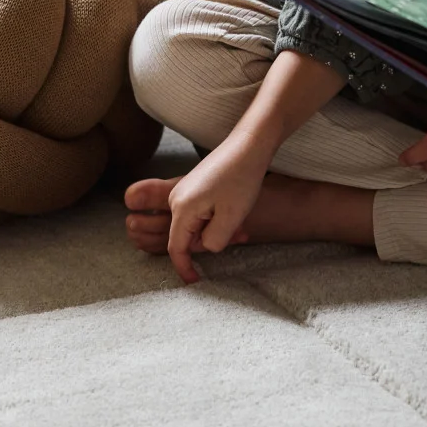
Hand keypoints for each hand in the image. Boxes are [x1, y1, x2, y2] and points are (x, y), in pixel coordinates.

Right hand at [164, 140, 267, 282]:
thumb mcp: (231, 218)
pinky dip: (218, 218)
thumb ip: (213, 242)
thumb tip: (205, 247)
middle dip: (211, 241)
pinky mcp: (195, 186)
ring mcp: (185, 191)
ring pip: (196, 225)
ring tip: (242, 224)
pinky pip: (201, 212)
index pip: (176, 248)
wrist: (250, 144)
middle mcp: (177, 199)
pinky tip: (237, 212)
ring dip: (218, 229)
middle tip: (239, 236)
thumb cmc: (241, 178)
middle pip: (187, 236)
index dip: (185, 268)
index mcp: (181, 208)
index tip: (195, 282)